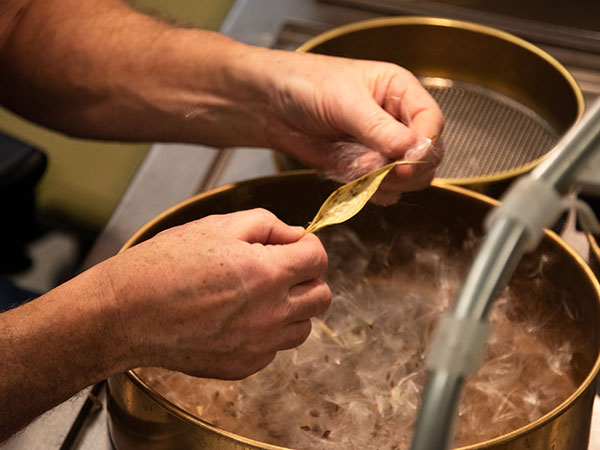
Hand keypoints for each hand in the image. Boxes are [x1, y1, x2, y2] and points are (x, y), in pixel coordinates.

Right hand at [105, 209, 330, 378]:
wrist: (125, 313)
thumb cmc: (164, 266)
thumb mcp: (217, 225)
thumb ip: (267, 225)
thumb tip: (296, 235)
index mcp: (266, 273)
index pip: (318, 259)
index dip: (308, 246)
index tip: (294, 246)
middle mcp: (269, 314)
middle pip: (321, 297)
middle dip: (307, 277)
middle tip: (281, 269)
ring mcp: (257, 345)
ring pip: (303, 327)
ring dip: (292, 308)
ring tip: (260, 295)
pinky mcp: (242, 366)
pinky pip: (274, 349)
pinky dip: (267, 332)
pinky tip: (238, 318)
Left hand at [256, 51, 444, 203]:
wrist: (271, 106)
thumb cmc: (306, 85)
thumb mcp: (345, 101)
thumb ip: (379, 128)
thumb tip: (411, 150)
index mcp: (400, 92)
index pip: (432, 124)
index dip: (425, 146)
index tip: (406, 162)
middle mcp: (397, 121)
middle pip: (427, 158)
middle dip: (405, 169)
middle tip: (379, 170)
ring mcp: (380, 148)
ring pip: (406, 180)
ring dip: (384, 182)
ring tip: (355, 167)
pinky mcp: (363, 169)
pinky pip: (380, 191)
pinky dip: (367, 192)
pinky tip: (347, 175)